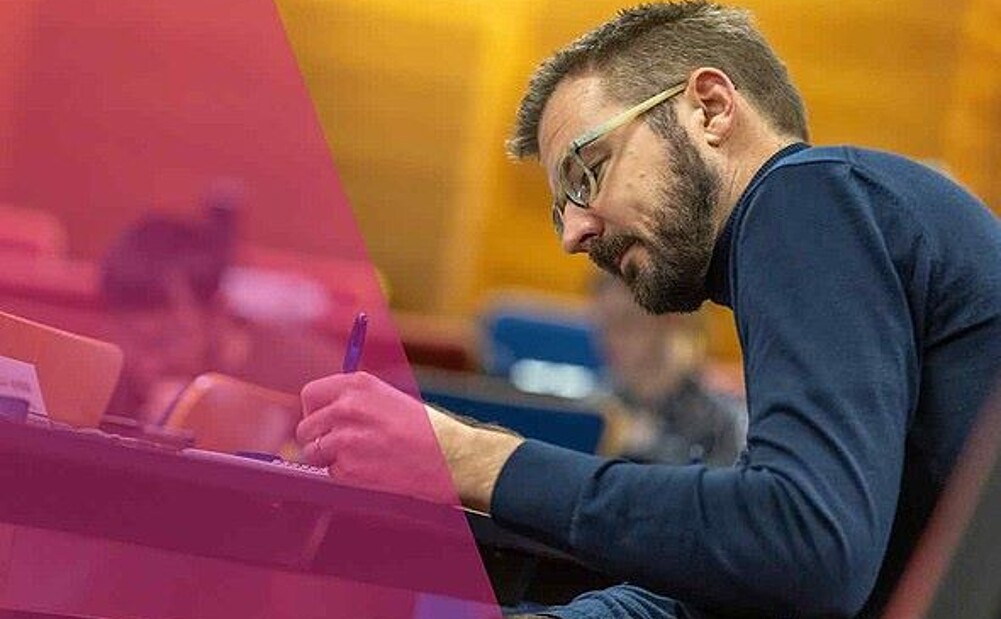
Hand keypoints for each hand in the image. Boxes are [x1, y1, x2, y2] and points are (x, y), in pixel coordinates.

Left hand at [297, 372, 456, 503]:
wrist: (448, 458)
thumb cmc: (425, 430)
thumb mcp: (387, 398)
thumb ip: (353, 400)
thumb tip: (323, 412)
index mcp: (357, 384)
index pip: (310, 394)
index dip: (313, 411)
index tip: (321, 421)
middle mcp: (347, 407)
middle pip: (305, 427)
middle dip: (316, 439)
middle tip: (338, 445)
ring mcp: (346, 437)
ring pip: (313, 452)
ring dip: (329, 459)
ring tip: (359, 457)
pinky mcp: (348, 466)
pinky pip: (331, 472)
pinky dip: (346, 474)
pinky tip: (370, 468)